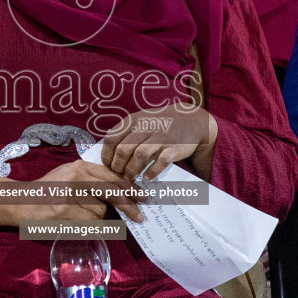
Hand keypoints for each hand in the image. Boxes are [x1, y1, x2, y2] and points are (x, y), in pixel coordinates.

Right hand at [0, 159, 146, 228]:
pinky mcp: (64, 213)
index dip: (130, 187)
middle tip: (140, 216)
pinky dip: (87, 227)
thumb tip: (122, 191)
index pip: (112, 176)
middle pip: (112, 193)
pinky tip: (74, 221)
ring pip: (100, 212)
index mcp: (79, 166)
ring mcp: (70, 196)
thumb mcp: (69, 175)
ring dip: (96, 218)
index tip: (142, 196)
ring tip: (77, 214)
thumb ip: (92, 179)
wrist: (21, 202)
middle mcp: (76, 178)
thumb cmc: (48, 189)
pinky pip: (88, 224)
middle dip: (129, 205)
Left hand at [100, 104, 217, 179]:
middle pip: (123, 150)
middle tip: (118, 174)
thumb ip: (126, 133)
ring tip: (130, 178)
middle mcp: (145, 127)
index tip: (107, 165)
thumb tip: (107, 153)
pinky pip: (159, 162)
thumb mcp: (141, 121)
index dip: (107, 155)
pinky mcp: (173, 148)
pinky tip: (147, 177)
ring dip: (131, 171)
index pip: (112, 138)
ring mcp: (160, 137)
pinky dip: (151, 172)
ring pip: (138, 156)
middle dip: (117, 166)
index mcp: (134, 120)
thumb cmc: (161, 124)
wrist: (191, 120)